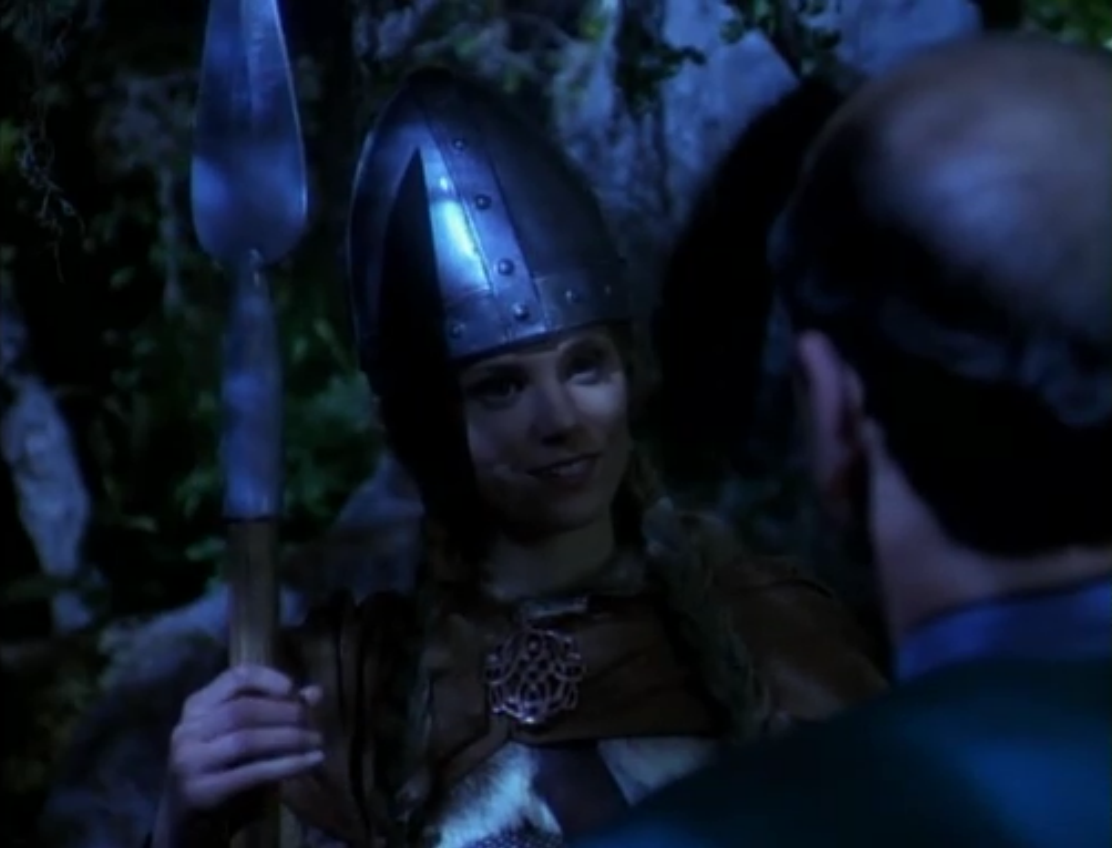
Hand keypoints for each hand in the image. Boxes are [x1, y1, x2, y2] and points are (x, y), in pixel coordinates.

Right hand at [162, 664, 323, 825]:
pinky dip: (287, 765)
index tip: (295, 690)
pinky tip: (311, 762)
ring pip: (246, 740)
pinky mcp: (201, 791)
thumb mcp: (246, 734)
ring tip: (317, 741)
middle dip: (284, 713)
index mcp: (197, 705)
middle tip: (313, 722)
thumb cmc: (223, 768)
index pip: (234, 677)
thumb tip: (316, 693)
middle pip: (242, 709)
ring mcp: (189, 760)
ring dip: (289, 738)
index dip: (269, 678)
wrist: (189, 819)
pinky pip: (252, 773)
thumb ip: (277, 711)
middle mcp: (188, 729)